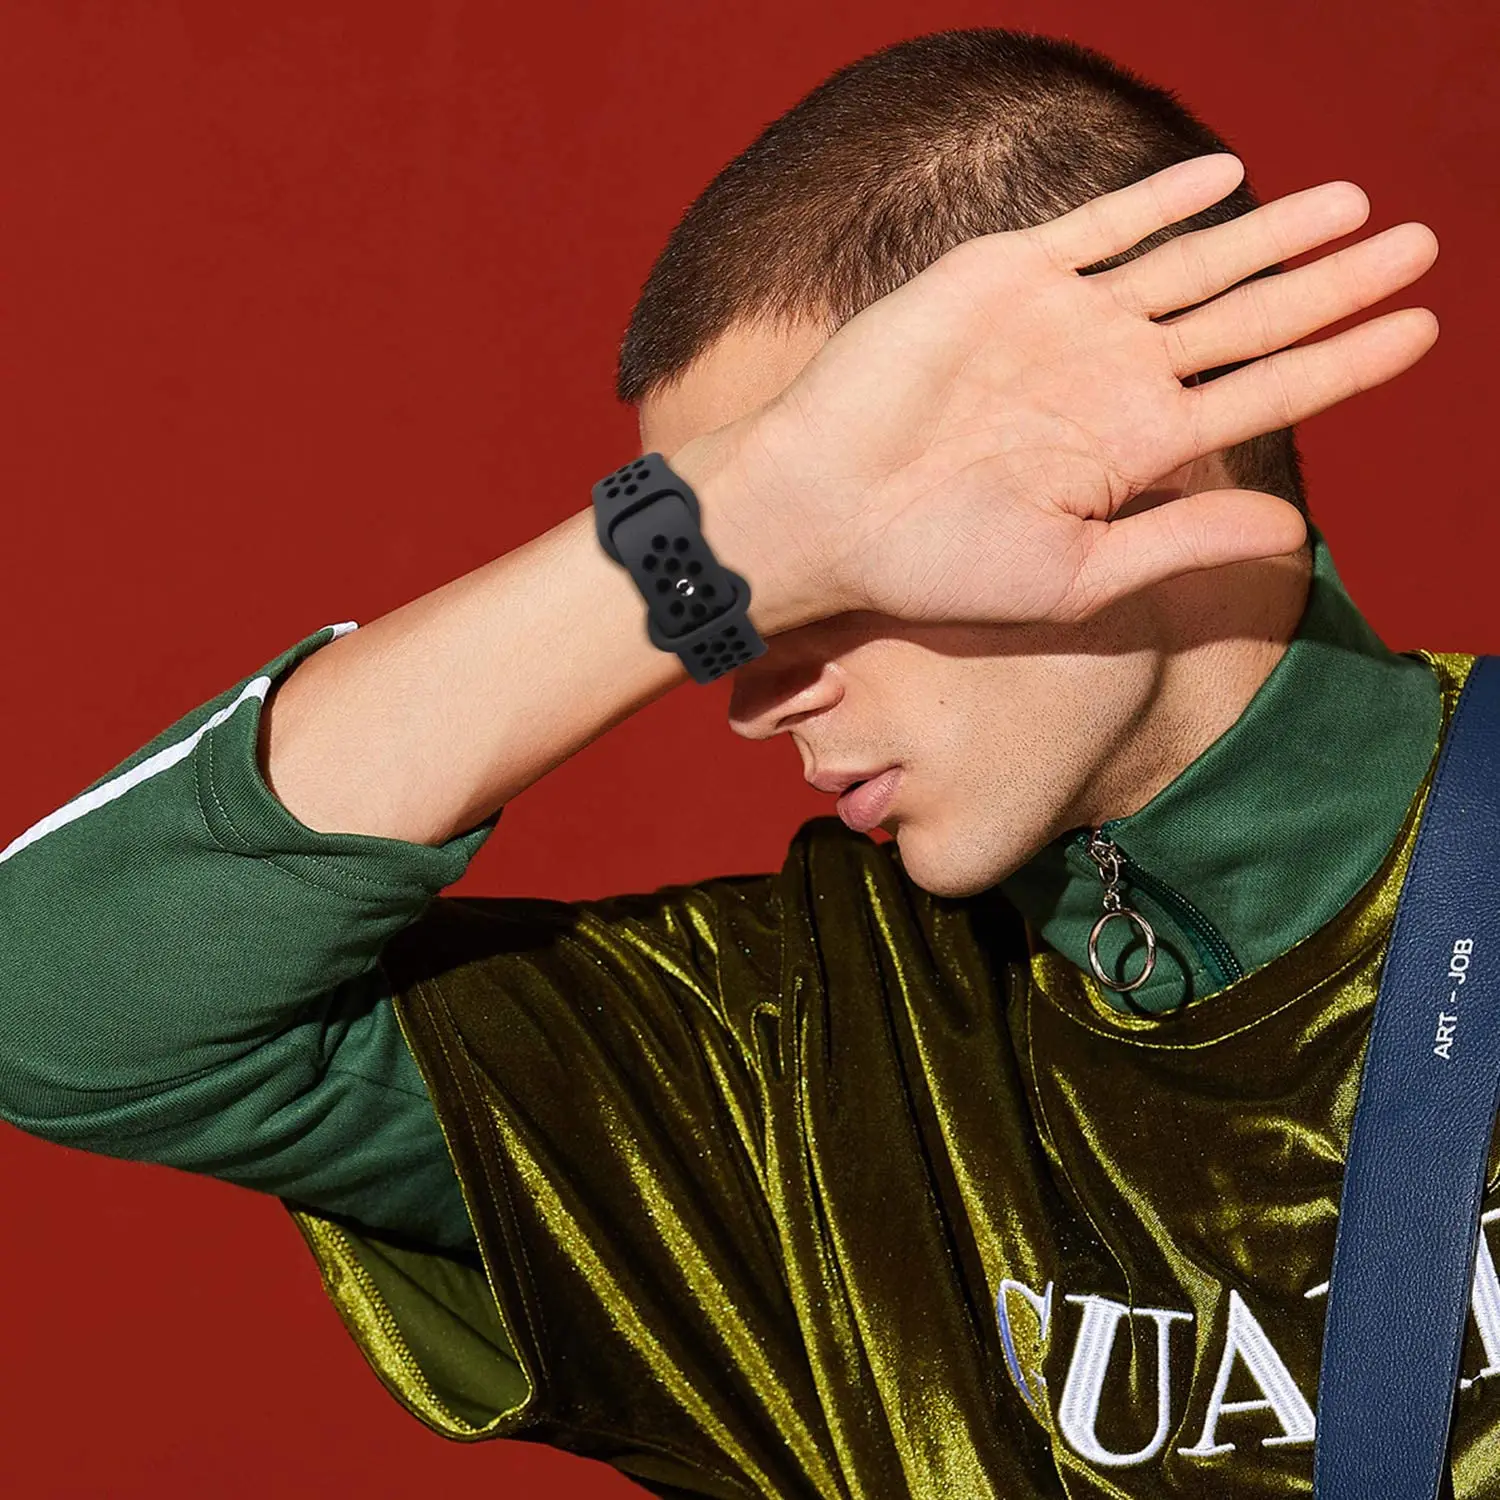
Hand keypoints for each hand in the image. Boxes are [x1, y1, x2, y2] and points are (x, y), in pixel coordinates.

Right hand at [735, 153, 1438, 626]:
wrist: (826, 511)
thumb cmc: (935, 563)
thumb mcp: (1075, 576)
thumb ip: (1180, 543)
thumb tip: (1292, 536)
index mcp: (1132, 451)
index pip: (1263, 395)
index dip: (1344, 363)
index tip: (1421, 333)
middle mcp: (1109, 379)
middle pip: (1246, 319)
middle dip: (1334, 285)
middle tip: (1424, 246)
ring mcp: (1062, 324)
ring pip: (1190, 264)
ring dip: (1272, 233)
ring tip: (1355, 207)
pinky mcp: (1004, 277)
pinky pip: (1099, 228)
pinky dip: (1160, 200)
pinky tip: (1225, 178)